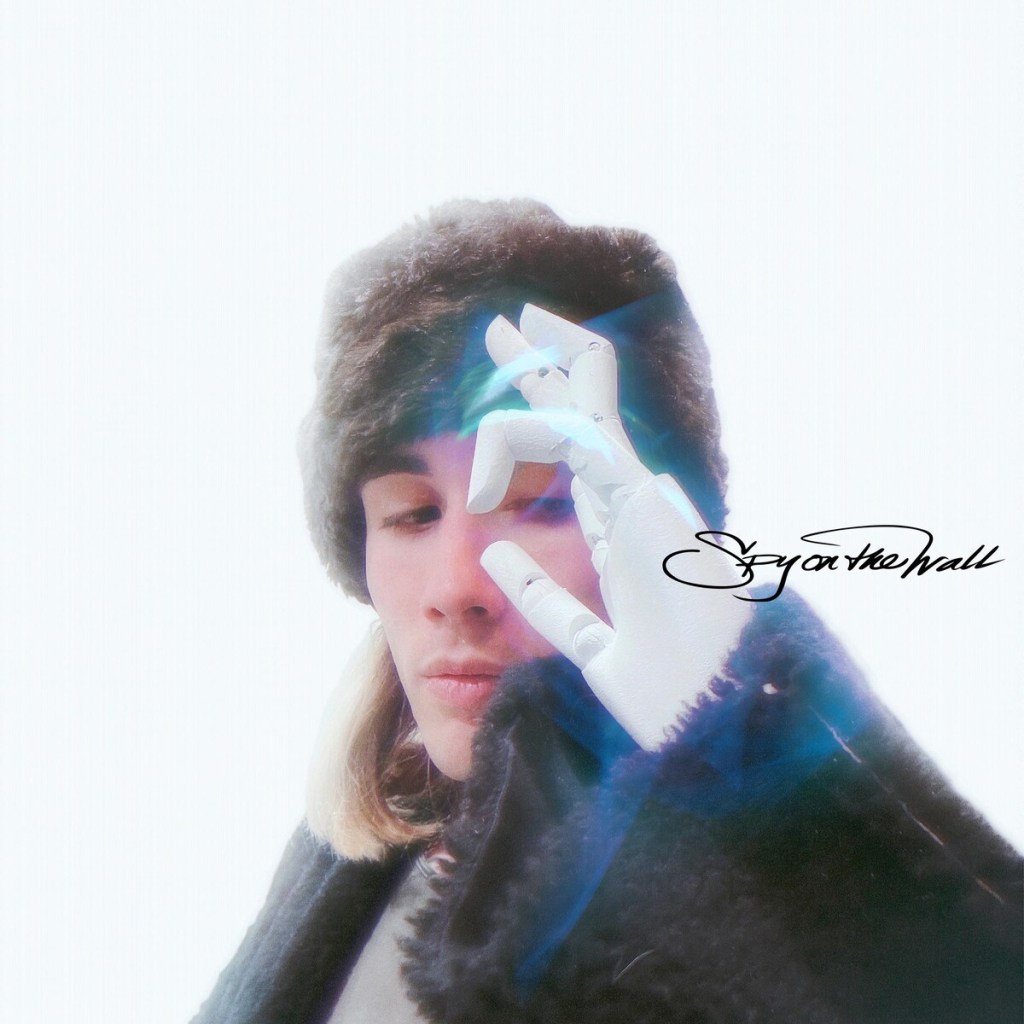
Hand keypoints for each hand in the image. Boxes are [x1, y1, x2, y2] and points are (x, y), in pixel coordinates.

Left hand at [468, 305, 751, 750]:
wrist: (713, 725)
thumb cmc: (663, 693)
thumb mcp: (582, 640)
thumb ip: (543, 596)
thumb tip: (494, 553)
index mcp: (618, 532)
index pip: (572, 456)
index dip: (539, 417)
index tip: (497, 397)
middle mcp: (629, 507)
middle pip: (577, 418)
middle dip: (541, 366)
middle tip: (505, 325)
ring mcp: (639, 503)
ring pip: (584, 413)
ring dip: (542, 369)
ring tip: (506, 333)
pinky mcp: (641, 510)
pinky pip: (584, 445)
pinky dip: (540, 424)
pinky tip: (507, 404)